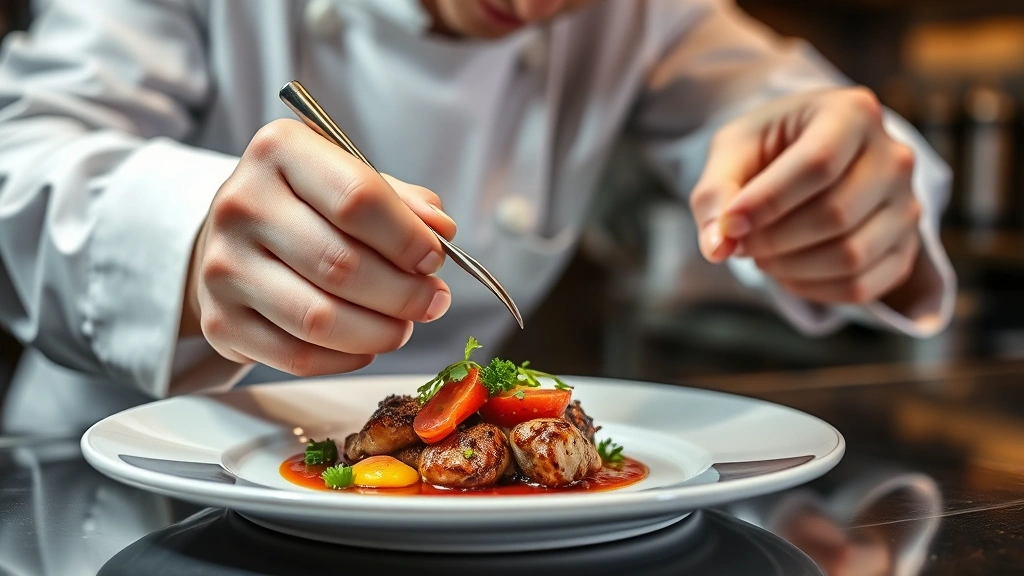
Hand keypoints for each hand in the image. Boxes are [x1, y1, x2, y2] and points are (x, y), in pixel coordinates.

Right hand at [181, 119, 455, 375]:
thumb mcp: (351, 179)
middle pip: (341, 265)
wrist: (234, 237)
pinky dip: (347, 358)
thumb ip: (401, 202)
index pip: (356, 198)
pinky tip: (366, 344)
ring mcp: (224, 266)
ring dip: (380, 331)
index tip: (434, 259)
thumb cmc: (307, 206)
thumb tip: (440, 231)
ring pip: (320, 319)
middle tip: (432, 301)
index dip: (408, 238)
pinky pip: (298, 357)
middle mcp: (242, 204)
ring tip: (403, 325)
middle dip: (403, 293)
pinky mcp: (220, 321)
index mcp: (279, 151)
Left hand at [690, 87, 922, 305]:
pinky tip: (786, 271)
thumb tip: (716, 248)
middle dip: (774, 238)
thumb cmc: (768, 148)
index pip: (819, 164)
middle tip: (741, 240)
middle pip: (835, 214)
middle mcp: (894, 156)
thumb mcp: (732, 152)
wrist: (806, 157)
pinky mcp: (907, 247)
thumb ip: (716, 194)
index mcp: (853, 112)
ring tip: (761, 252)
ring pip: (851, 255)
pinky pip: (861, 286)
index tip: (730, 224)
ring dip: (790, 267)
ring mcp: (908, 204)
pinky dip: (813, 289)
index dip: (768, 202)